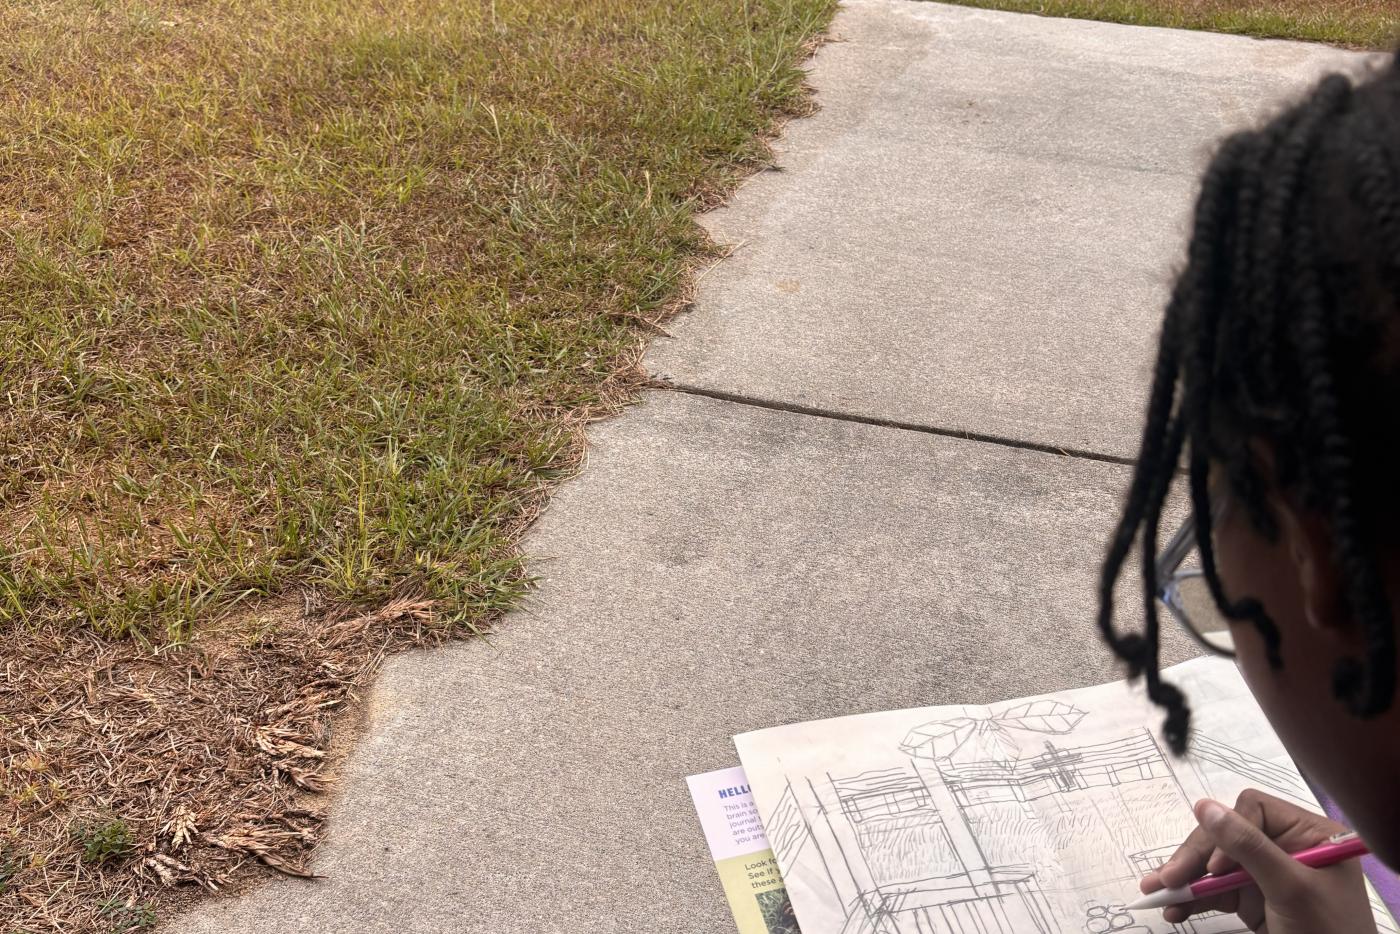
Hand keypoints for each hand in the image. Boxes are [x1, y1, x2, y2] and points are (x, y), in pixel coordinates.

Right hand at [1138, 790, 1375, 933]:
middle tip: (1167, 880)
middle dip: (1195, 859)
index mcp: (1307, 833)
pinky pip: (1216, 891)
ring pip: (1214, 864)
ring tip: (1154, 891)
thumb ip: (1249, 847)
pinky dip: (1194, 899)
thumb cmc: (1328, 932)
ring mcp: (1267, 874)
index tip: (1219, 869)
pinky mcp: (1253, 898)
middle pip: (1226, 836)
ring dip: (1185, 878)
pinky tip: (1174, 908)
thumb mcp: (1290, 889)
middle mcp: (1285, 847)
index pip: (1253, 810)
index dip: (1229, 833)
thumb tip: (1204, 806)